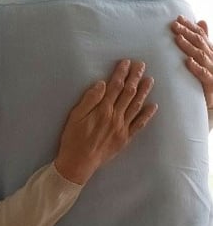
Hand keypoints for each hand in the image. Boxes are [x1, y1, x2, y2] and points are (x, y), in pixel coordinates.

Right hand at [54, 60, 157, 184]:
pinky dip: (147, 115)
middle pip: (128, 93)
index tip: (126, 62)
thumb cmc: (73, 138)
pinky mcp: (125, 138)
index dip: (121, 73)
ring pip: (136, 106)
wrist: (79, 163)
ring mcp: (122, 127)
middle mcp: (115, 116)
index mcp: (103, 110)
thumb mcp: (75, 116)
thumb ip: (89, 99)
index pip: (115, 87)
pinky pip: (139, 124)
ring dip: (144, 92)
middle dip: (135, 78)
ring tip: (149, 79)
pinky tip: (153, 106)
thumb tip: (101, 84)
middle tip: (141, 65)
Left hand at [171, 15, 212, 108]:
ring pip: (200, 55)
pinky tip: (188, 61)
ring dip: (189, 46)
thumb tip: (201, 21)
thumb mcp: (208, 57)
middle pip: (200, 42)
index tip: (178, 18)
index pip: (201, 35)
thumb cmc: (211, 76)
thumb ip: (204, 41)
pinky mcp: (211, 84)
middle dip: (187, 32)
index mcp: (211, 51)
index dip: (190, 26)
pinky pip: (204, 74)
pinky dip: (196, 67)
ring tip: (178, 38)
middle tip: (174, 25)